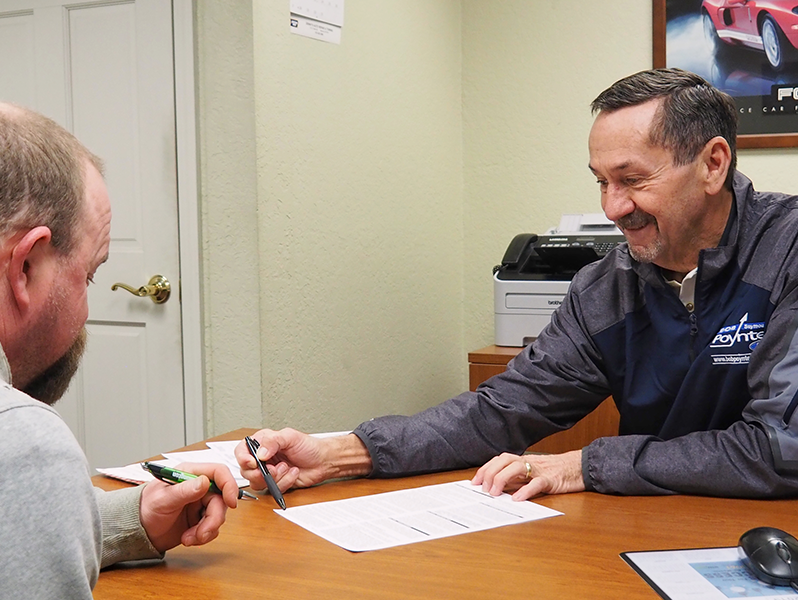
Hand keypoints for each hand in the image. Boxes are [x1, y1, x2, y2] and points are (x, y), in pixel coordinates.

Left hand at [139, 462, 238, 552]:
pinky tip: (187, 538)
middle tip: (202, 533)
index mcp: (190, 474)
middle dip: (213, 519)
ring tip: (189, 538)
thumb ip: (184, 490)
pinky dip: (202, 537)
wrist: (138, 532)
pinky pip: (212, 528)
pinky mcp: (200, 519)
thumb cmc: (145, 509)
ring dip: (206, 530)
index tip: (230, 502)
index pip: (219, 472)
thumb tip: (204, 482)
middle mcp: (198, 488)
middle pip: (221, 499)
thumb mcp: (163, 499)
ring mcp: (200, 504)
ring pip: (218, 515)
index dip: (229, 485)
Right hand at [234, 429, 371, 491]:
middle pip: (246, 471)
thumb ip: (273, 442)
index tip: (253, 463)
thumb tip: (259, 453)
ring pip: (257, 483)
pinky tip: (293, 473)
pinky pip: (273, 489)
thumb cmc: (308, 446)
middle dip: (260, 473)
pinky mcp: (277, 484)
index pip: (241, 451)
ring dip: (274, 478)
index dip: (243, 458)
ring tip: (286, 468)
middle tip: (273, 469)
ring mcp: (269, 472)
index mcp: (262, 443)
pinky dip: (285, 482)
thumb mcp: (290, 437)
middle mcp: (263, 459)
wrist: (323, 461)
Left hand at [471, 450, 584, 500]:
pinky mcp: (551, 480)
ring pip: (517, 467)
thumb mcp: (531, 475)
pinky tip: (517, 499)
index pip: (499, 460)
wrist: (579, 468)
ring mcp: (540, 470)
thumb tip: (496, 489)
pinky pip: (537, 483)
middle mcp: (529, 462)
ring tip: (494, 493)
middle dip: (490, 473)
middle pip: (504, 461)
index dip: (485, 469)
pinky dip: (525, 491)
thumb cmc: (554, 473)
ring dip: (502, 479)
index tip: (474, 482)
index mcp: (523, 461)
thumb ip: (516, 480)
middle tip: (482, 489)